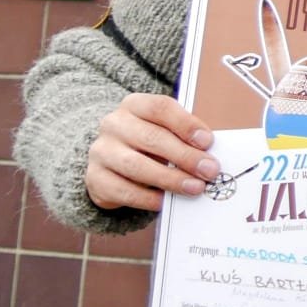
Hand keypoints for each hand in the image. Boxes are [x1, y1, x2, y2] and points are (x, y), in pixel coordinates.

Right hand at [85, 93, 218, 211]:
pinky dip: (148, 198)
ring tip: (195, 187)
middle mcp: (114, 125)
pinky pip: (123, 191)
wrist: (111, 162)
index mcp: (135, 105)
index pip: (160, 107)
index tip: (207, 141)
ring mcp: (101, 152)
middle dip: (185, 156)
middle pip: (151, 138)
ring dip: (170, 179)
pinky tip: (166, 201)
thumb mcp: (166, 130)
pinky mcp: (95, 178)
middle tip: (210, 170)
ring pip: (136, 165)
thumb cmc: (150, 142)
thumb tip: (211, 157)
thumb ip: (186, 137)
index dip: (185, 124)